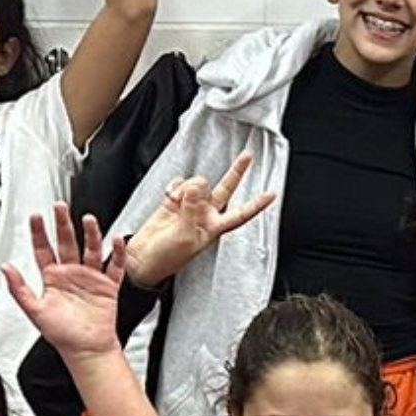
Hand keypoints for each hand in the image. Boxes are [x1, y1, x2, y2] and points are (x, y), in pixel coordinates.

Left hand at [4, 210, 130, 357]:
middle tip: (60, 207)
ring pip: (91, 249)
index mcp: (53, 278)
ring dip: (91, 234)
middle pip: (67, 242)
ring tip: (89, 220)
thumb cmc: (62, 335)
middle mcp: (71, 274)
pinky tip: (116, 241)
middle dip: (63, 224)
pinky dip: (117, 254)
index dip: (39, 232)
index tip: (36, 217)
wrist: (87, 350)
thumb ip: (19, 289)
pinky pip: (114, 266)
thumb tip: (6, 268)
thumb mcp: (35, 311)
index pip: (43, 249)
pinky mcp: (107, 286)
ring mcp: (90, 278)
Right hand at [122, 149, 275, 285]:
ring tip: (176, 201)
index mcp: (214, 227)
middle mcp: (205, 214)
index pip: (241, 213)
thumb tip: (193, 186)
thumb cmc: (167, 257)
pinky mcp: (174, 200)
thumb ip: (191, 209)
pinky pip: (180, 183)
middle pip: (226, 188)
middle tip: (247, 156)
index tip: (272, 194)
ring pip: (198, 182)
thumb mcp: (185, 236)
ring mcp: (190, 206)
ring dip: (187, 187)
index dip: (256, 204)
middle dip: (236, 171)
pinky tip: (169, 196)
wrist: (143, 259)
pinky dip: (175, 186)